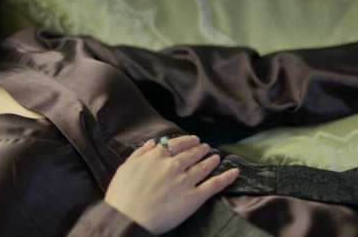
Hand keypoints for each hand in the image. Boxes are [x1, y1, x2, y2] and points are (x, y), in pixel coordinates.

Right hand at [103, 135, 239, 234]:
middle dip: (199, 148)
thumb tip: (153, 142)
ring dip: (211, 159)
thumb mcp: (125, 168)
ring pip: (203, 166)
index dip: (185, 141)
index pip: (175, 145)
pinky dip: (226, 177)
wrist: (130, 216)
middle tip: (205, 146)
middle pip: (191, 153)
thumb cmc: (122, 194)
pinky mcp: (195, 197)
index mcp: (156, 157)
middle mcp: (173, 165)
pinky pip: (214, 185)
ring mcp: (186, 180)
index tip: (192, 140)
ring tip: (216, 156)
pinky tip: (235, 172)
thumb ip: (140, 153)